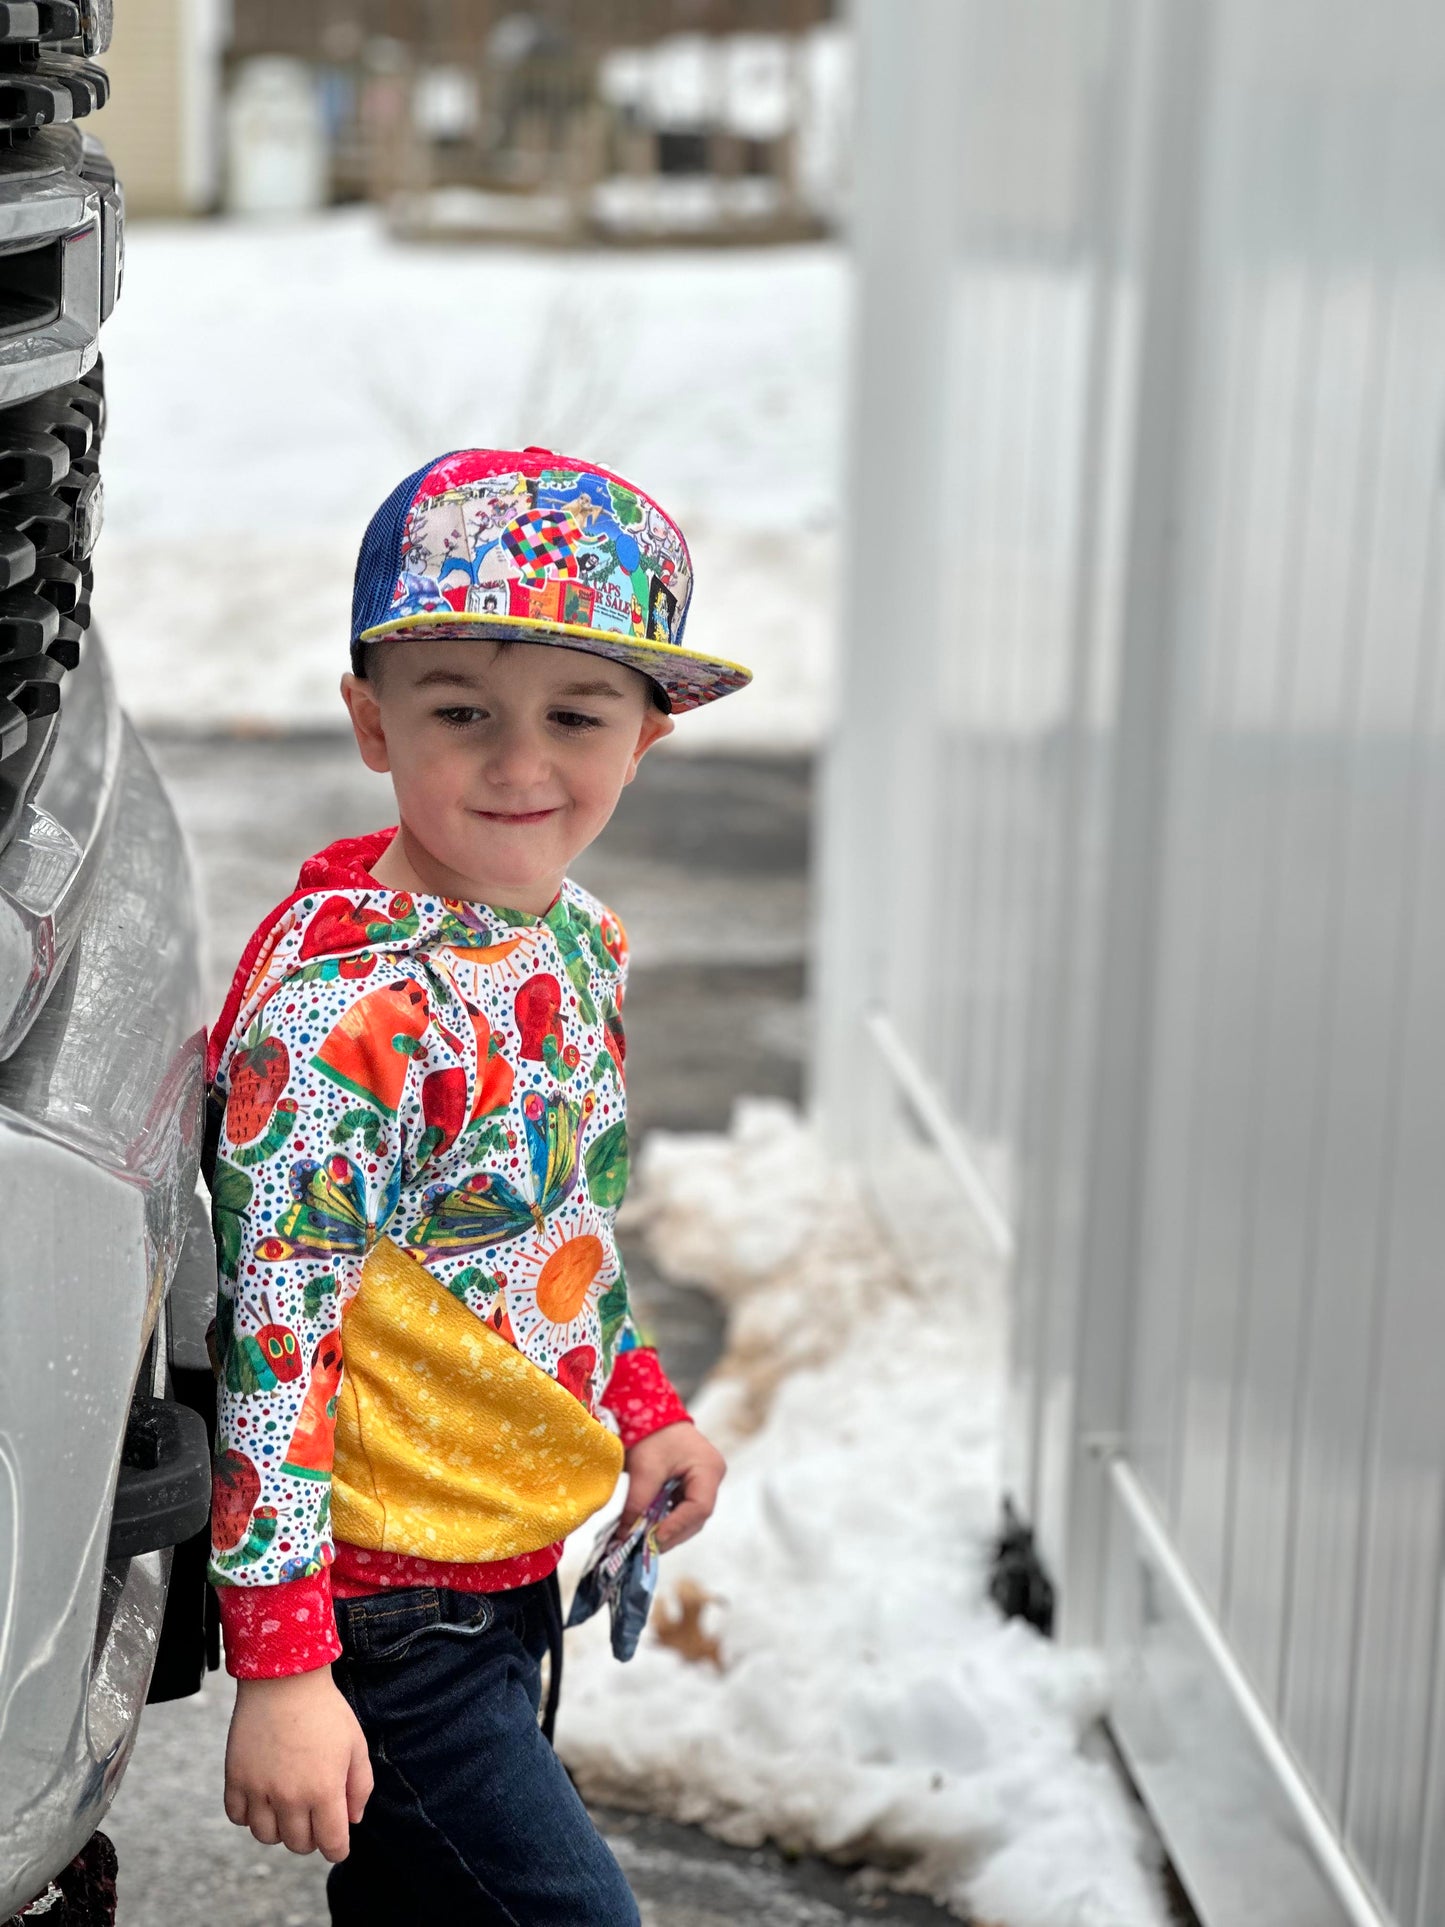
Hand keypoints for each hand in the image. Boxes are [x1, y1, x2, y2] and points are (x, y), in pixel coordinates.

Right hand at [224, 1666, 372, 1861]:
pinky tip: (262, 1797)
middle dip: (311, 1837)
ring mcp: (259, 1790)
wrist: (284, 1680)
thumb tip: (353, 1820)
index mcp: (324, 1790)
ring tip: (288, 1806)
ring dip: (279, 1829)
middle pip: (298, 1844)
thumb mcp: (356, 1744)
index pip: (332, 1844)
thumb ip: (360, 1786)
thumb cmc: (325, 1711)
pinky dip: (249, 1815)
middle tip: (314, 1816)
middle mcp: (290, 1797)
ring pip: (266, 1837)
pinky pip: (238, 1818)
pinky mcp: (236, 1779)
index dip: (338, 1848)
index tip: (338, 1842)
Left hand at [619, 1420, 725, 1551]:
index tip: (653, 1538)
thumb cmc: (652, 1434)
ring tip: (644, 1541)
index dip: (677, 1525)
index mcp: (709, 1468)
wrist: (650, 1413)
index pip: (699, 1507)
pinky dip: (666, 1521)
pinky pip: (682, 1510)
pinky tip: (649, 1527)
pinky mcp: (693, 1486)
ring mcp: (704, 1483)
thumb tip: (624, 1537)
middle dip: (671, 1534)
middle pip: (697, 1518)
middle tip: (646, 1548)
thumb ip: (637, 1505)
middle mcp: (712, 1478)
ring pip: (690, 1518)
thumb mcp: (644, 1469)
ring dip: (668, 1530)